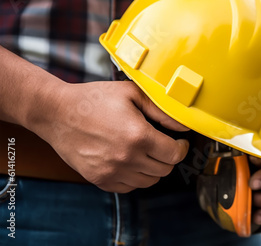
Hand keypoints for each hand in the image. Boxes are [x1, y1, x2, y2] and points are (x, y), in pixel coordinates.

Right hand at [31, 81, 188, 192]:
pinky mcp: (100, 180)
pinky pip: (129, 187)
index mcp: (138, 136)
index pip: (174, 154)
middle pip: (165, 169)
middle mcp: (127, 158)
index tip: (179, 142)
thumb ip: (161, 111)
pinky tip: (130, 160)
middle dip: (168, 157)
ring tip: (146, 152)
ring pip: (149, 181)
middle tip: (162, 144)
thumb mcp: (131, 94)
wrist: (56, 113)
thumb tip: (184, 126)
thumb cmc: (93, 100)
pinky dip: (135, 177)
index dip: (181, 148)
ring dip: (153, 168)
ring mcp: (112, 172)